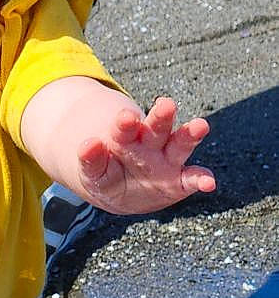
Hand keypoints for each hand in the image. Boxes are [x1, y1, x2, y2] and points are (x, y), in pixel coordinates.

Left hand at [77, 97, 213, 214]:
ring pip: (179, 143)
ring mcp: (167, 161)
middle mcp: (150, 144)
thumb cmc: (106, 175)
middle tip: (166, 105)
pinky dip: (200, 180)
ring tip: (201, 125)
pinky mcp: (179, 182)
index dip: (126, 123)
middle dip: (161, 116)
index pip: (125, 128)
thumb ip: (91, 161)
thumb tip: (87, 144)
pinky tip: (209, 183)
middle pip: (157, 127)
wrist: (121, 193)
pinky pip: (191, 179)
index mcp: (126, 136)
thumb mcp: (93, 172)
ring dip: (189, 134)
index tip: (125, 116)